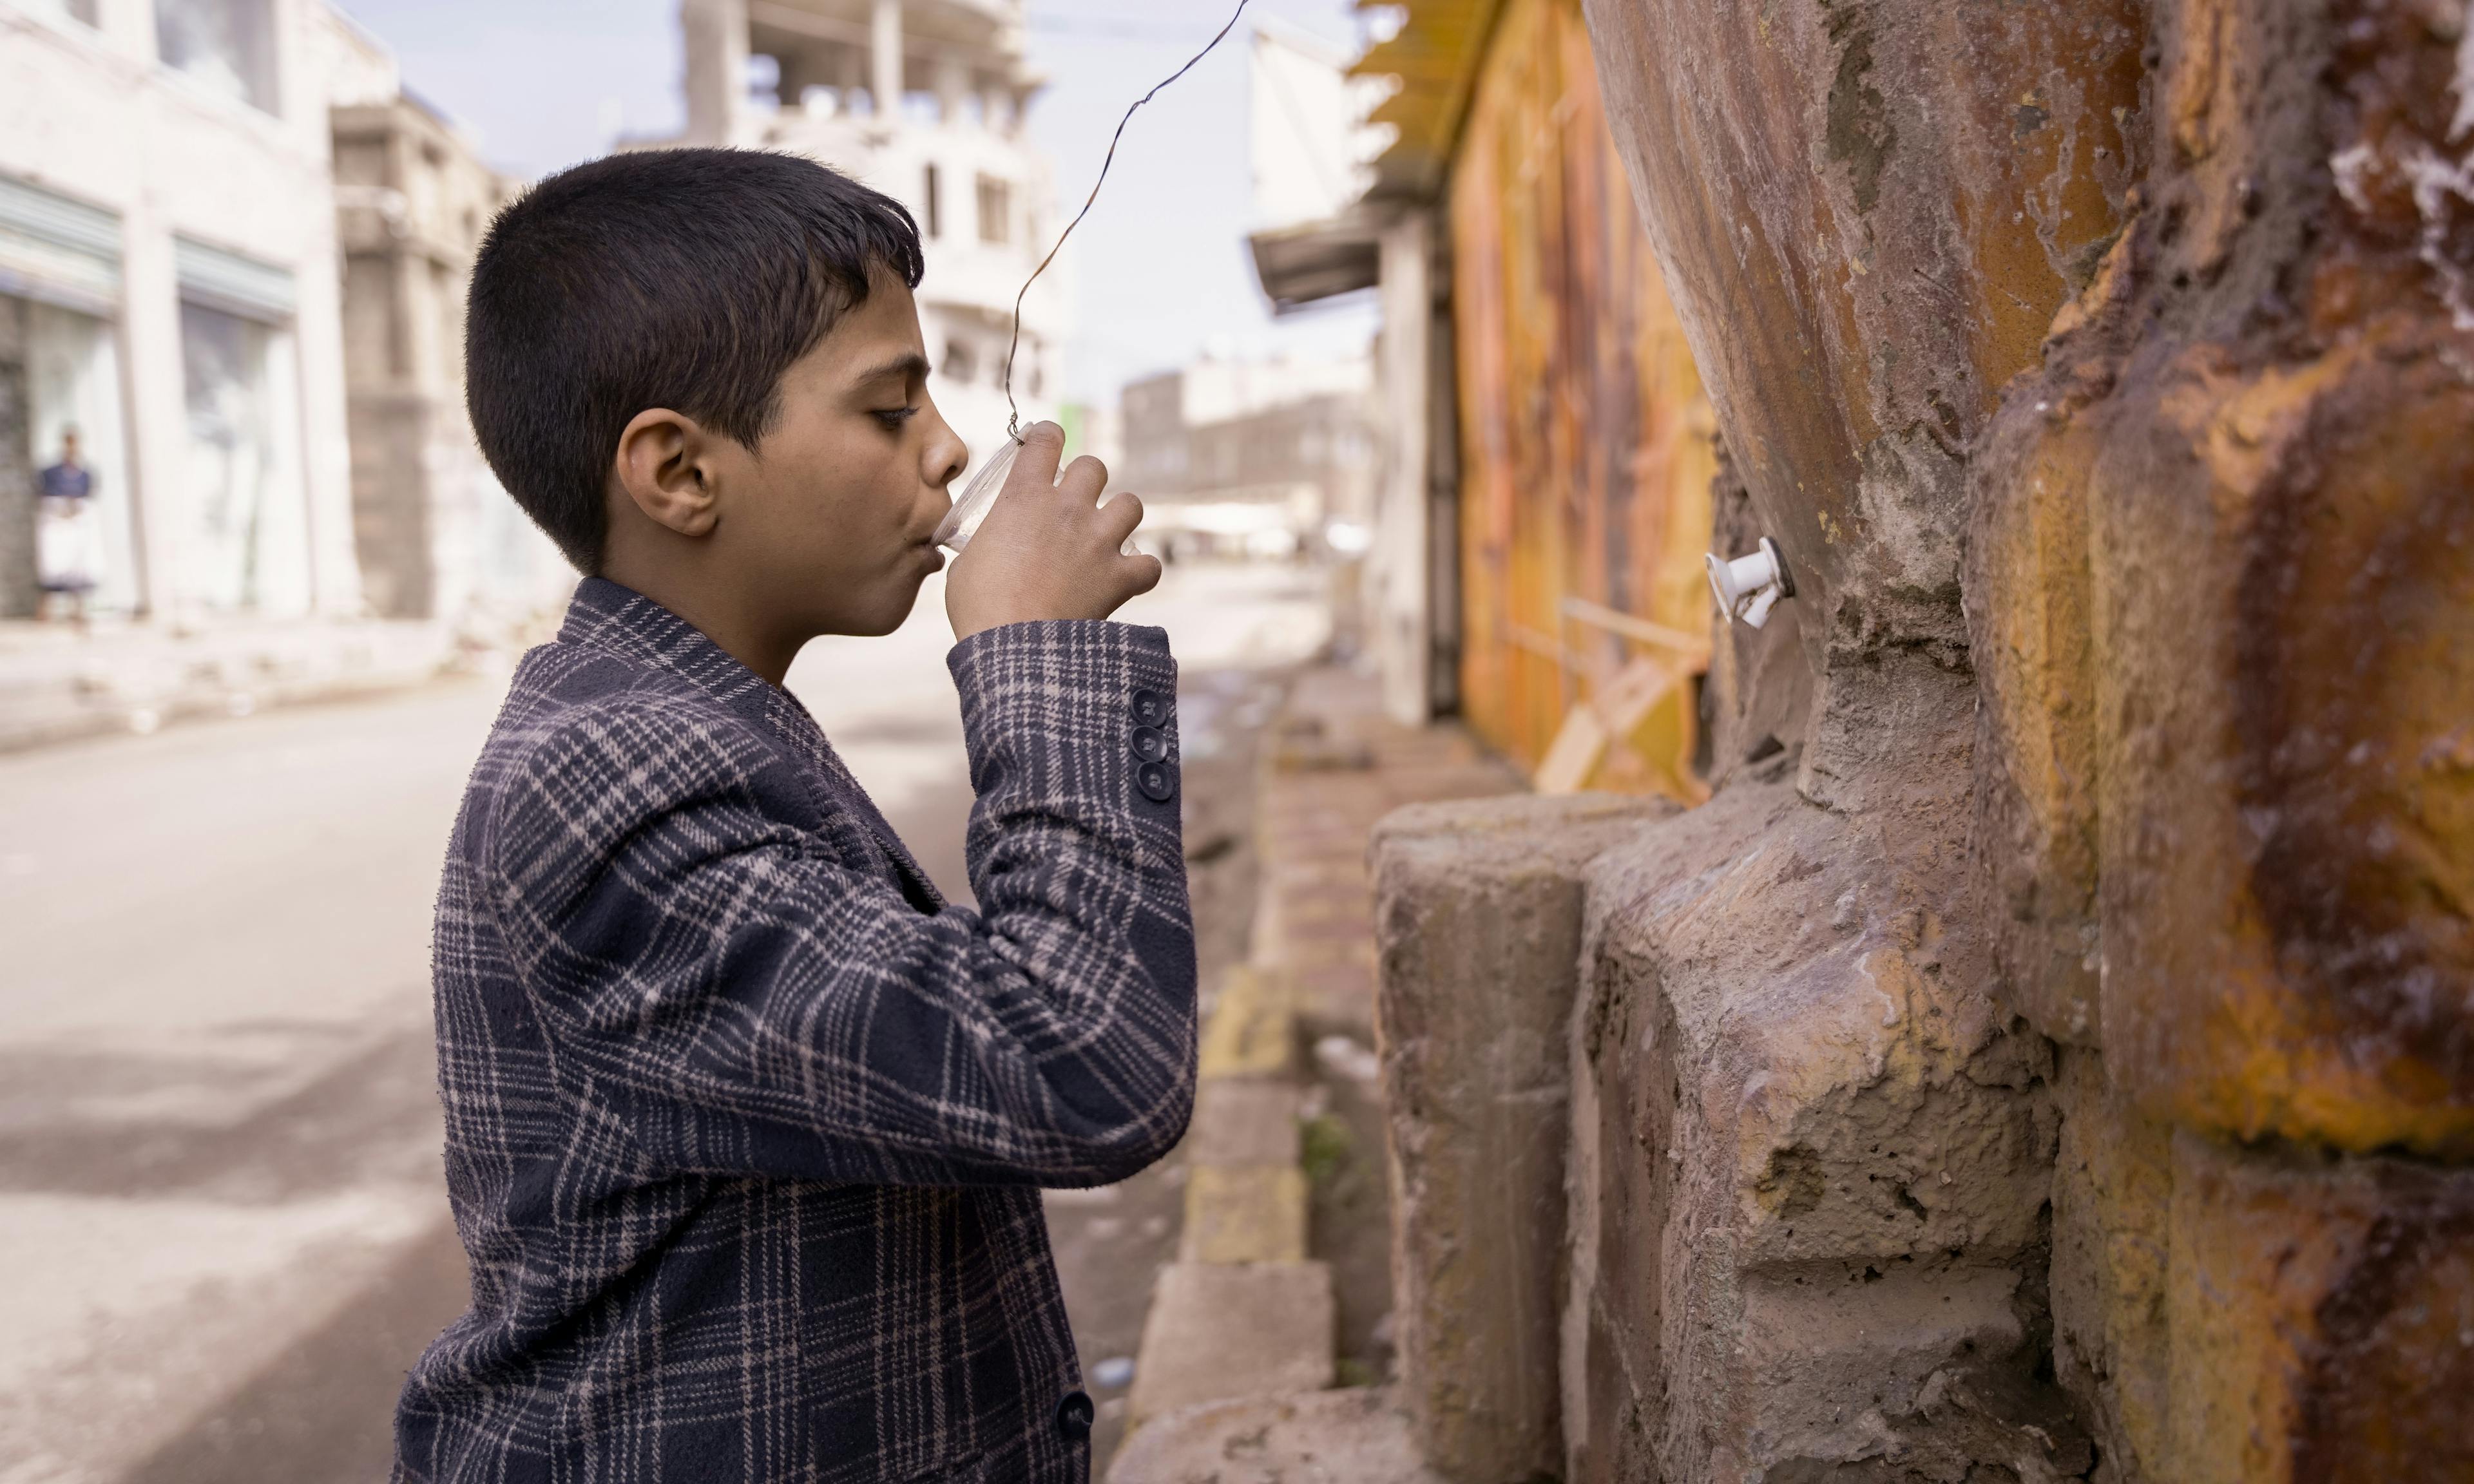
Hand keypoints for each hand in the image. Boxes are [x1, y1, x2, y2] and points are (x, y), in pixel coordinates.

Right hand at [945, 423, 1161, 641]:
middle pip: (1094, 466)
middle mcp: (1068, 509)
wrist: (1014, 648)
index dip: (1048, 437)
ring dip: (1120, 516)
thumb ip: (985, 543)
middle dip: (1086, 480)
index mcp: (1024, 496)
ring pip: (1131, 504)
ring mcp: (1098, 541)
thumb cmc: (979, 607)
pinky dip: (1141, 570)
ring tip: (1106, 534)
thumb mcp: (966, 563)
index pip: (1045, 440)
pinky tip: (1128, 578)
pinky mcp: (1119, 577)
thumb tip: (987, 551)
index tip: (1046, 445)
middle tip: (1074, 503)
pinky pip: (1150, 565)